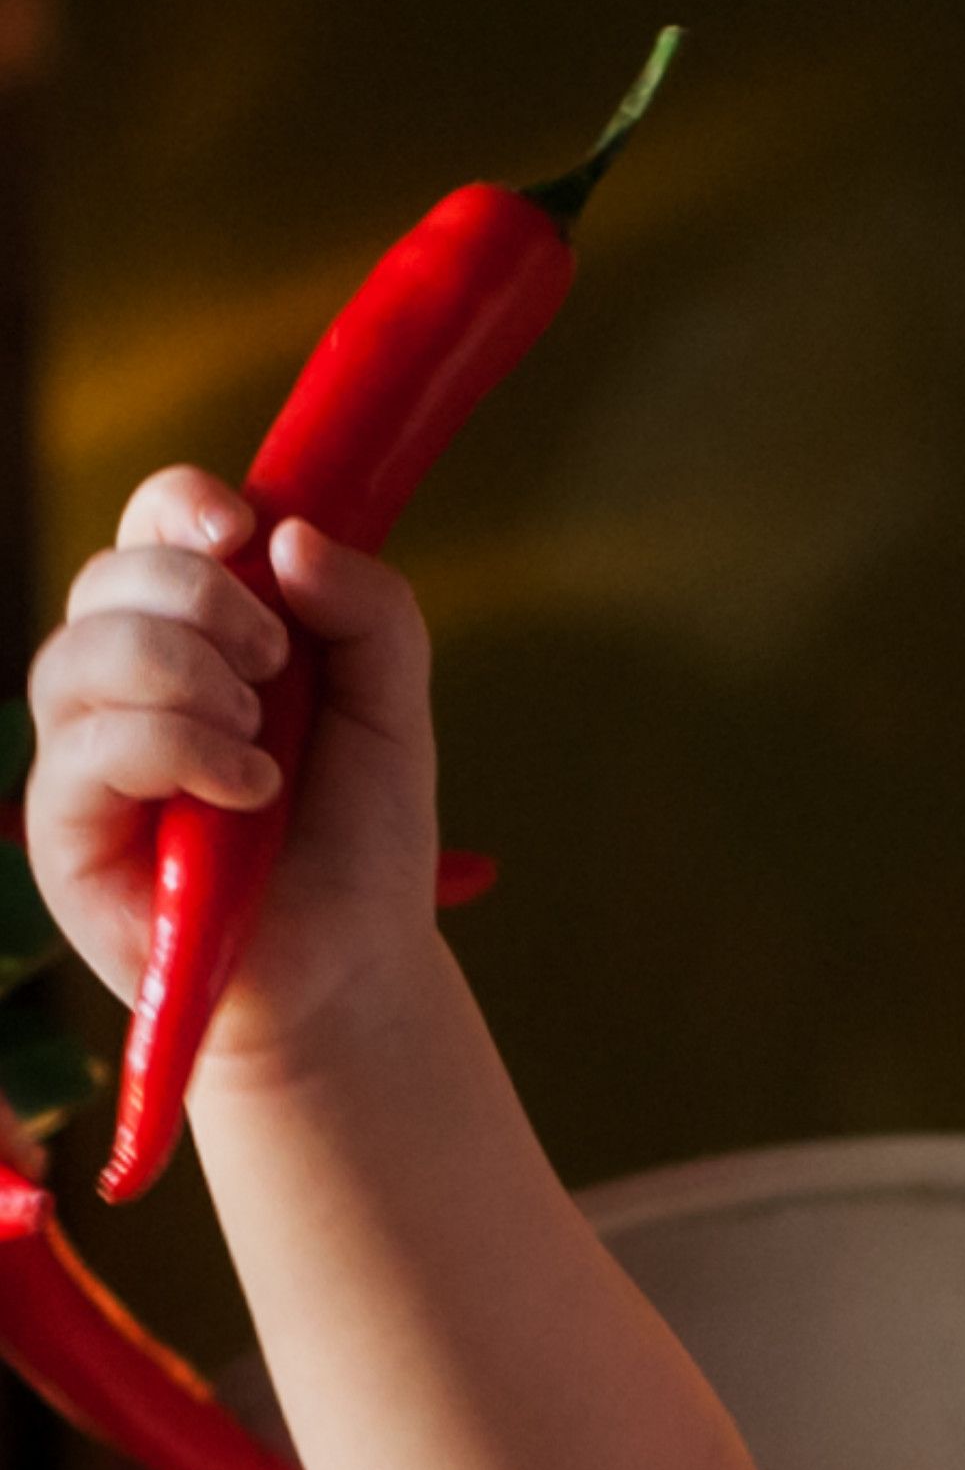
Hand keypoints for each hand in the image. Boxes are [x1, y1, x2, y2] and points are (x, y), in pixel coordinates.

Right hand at [25, 464, 444, 1082]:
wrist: (356, 963)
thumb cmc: (361, 837)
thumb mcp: (393, 708)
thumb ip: (369, 611)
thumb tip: (288, 534)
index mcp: (195, 636)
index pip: (150, 529)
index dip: (182, 505)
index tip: (244, 532)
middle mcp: (122, 685)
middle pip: (110, 576)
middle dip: (205, 599)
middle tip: (278, 668)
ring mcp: (84, 755)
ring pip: (83, 652)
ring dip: (190, 674)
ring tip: (265, 741)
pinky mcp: (66, 829)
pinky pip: (91, 746)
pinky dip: (183, 749)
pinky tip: (251, 791)